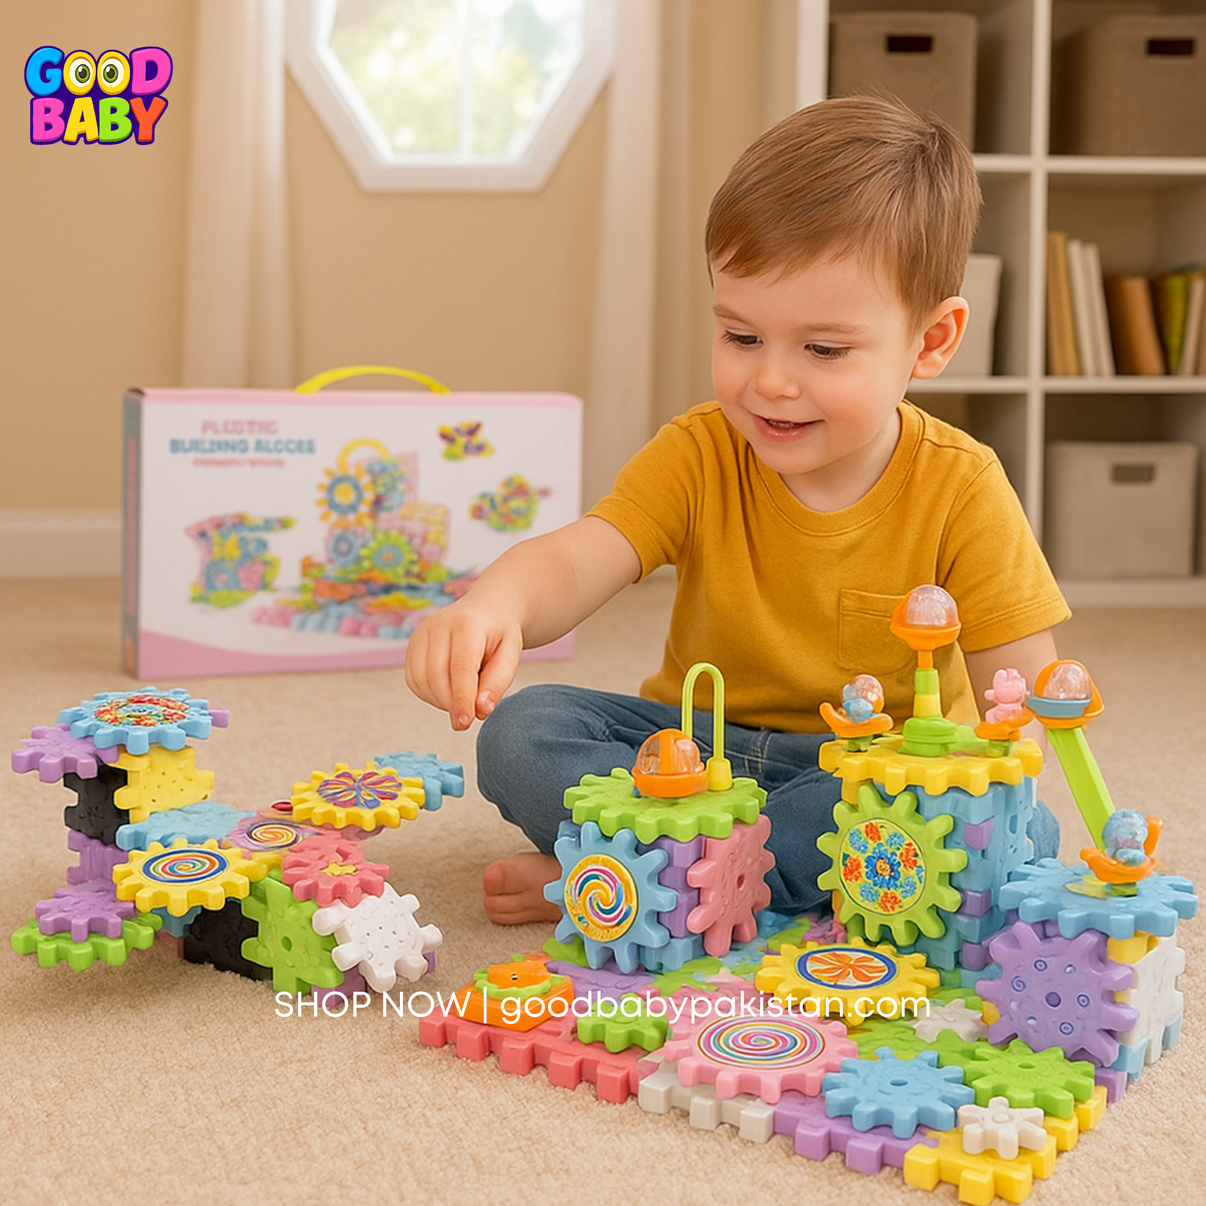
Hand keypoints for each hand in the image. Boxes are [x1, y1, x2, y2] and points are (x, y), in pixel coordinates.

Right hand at [404, 600, 522, 730]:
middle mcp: (439, 624)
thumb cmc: (500, 635)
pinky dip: (430, 695)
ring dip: (441, 701)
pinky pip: (414, 680)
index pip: (460, 667)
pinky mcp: (412, 645)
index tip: (465, 723)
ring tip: (463, 698)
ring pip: (422, 681)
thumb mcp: (511, 655)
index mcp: (468, 624)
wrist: (486, 610)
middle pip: (437, 676)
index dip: (462, 698)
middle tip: (470, 715)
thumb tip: (480, 710)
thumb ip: (498, 683)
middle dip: (452, 704)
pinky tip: (448, 692)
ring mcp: (421, 633)